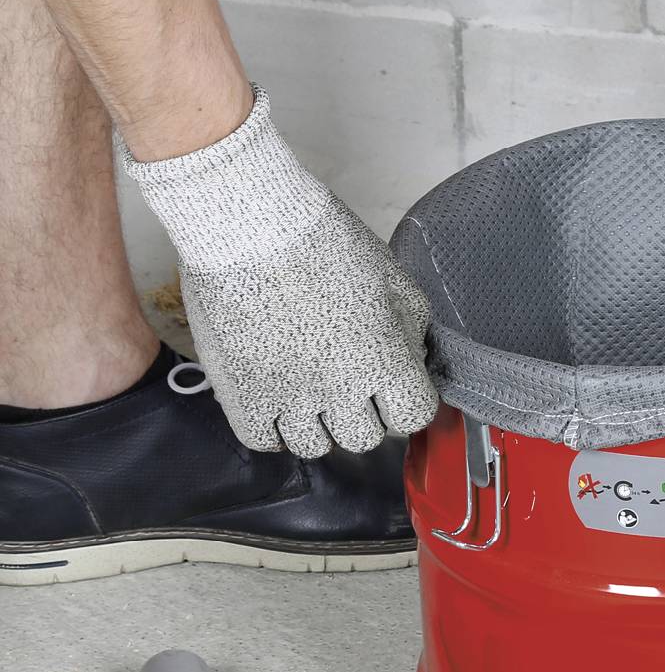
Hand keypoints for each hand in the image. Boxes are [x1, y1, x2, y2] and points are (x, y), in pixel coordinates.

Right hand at [122, 88, 437, 455]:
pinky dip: (274, 428)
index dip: (405, 401)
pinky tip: (278, 402)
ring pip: (315, 446)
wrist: (250, 225)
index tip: (394, 388)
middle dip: (364, 413)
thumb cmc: (327, 244)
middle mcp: (341, 391)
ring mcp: (289, 397)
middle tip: (349, 384)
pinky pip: (263, 439)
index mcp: (385, 363)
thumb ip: (411, 333)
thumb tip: (414, 363)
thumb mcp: (394, 282)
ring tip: (311, 390)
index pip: (412, 416)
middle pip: (365, 438)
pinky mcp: (241, 394)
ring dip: (319, 424)